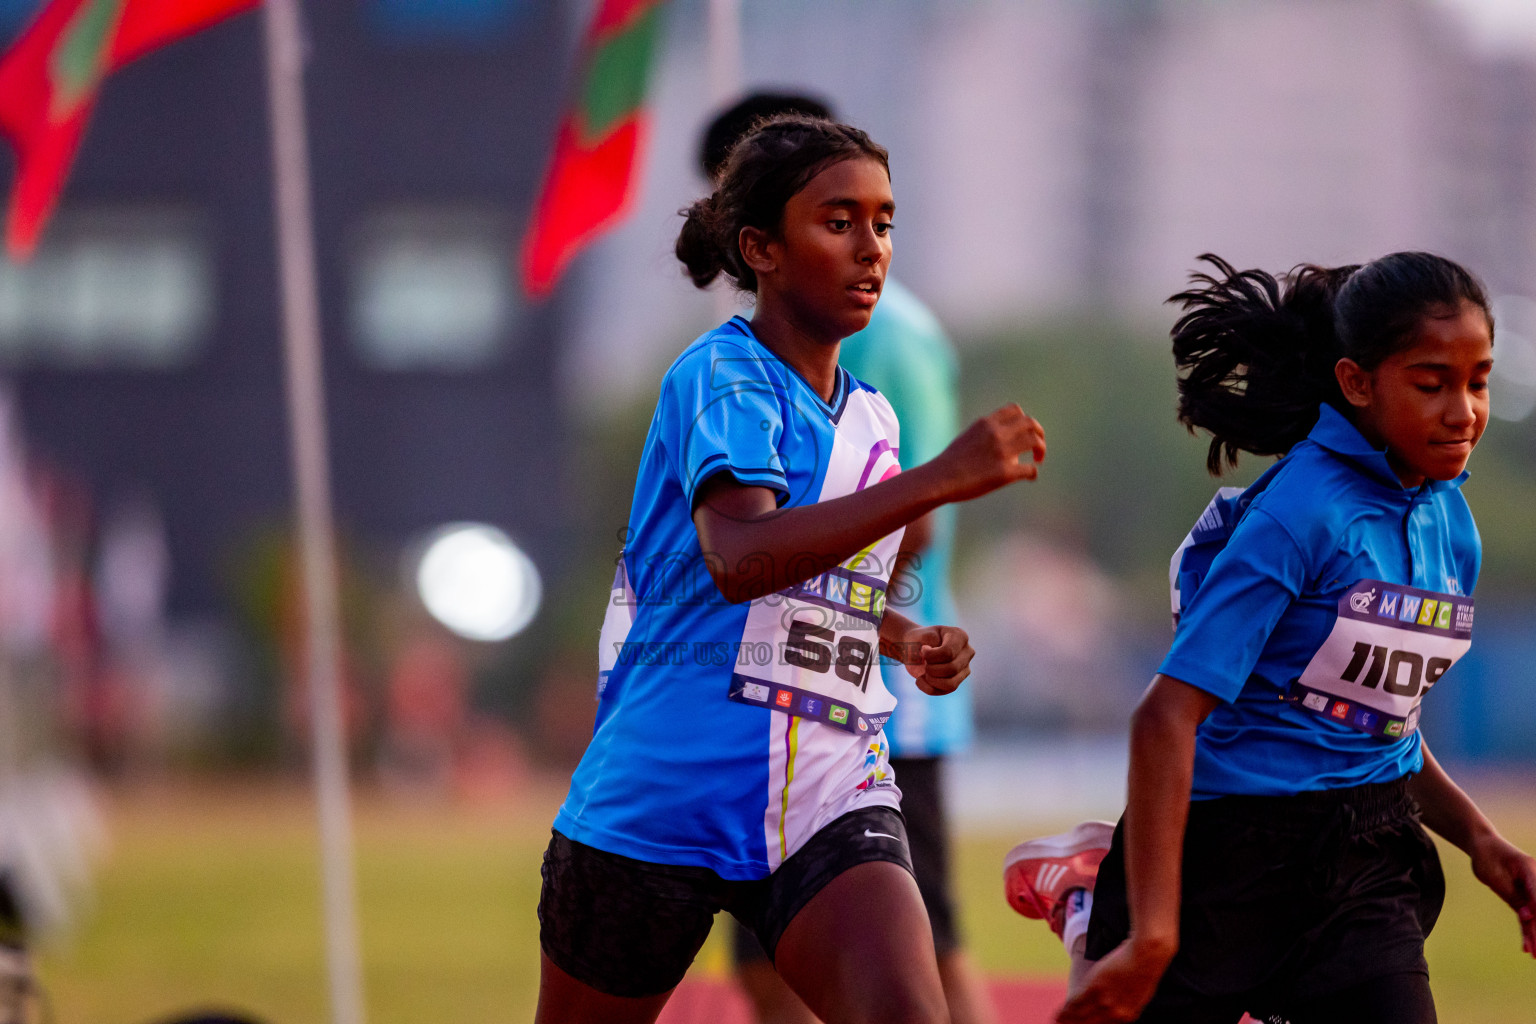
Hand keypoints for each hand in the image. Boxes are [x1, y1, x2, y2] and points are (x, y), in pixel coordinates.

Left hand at [894, 624, 971, 695]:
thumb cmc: (919, 640)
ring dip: (931, 679)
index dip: (931, 655)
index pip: (948, 652)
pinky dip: (928, 687)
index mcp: (960, 636)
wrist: (914, 649)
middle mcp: (967, 652)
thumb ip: (927, 646)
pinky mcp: (956, 682)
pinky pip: (944, 691)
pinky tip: (921, 678)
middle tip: (923, 661)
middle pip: (951, 668)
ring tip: (923, 671)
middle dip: (931, 668)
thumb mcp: (920, 637)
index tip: (923, 649)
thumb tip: (930, 662)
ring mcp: (964, 669)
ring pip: (951, 684)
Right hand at [931, 404, 1045, 502]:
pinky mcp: (1004, 473)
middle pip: (1030, 423)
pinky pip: (1030, 469)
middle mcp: (996, 434)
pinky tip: (1029, 477)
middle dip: (1039, 434)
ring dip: (1041, 450)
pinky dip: (1033, 472)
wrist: (939, 479)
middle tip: (1037, 448)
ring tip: (1038, 459)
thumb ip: (987, 435)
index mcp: (986, 423)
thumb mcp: (968, 438)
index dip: (1025, 421)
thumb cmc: (950, 463)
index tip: (1023, 433)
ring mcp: (1002, 452)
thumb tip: (1004, 446)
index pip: (1015, 410)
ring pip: (1035, 441)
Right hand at [1056, 936, 1175, 1023]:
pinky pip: (1076, 1003)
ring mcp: (1104, 1001)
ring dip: (1067, 1021)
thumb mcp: (1141, 992)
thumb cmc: (1147, 967)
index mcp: (1128, 1016)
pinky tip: (1057, 1015)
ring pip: (1081, 1016)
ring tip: (1057, 1022)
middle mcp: (1116, 1013)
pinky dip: (1065, 1011)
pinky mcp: (1094, 988)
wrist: (1146, 954)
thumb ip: (1130, 1002)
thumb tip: (1125, 1004)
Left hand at [1468, 832, 1535, 956]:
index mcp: (1530, 871)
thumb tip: (1529, 917)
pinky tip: (1527, 947)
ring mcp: (1531, 891)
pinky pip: (1527, 917)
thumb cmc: (1488, 856)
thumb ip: (1513, 895)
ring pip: (1535, 917)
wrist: (1483, 845)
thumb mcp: (1495, 875)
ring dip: (1534, 935)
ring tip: (1534, 954)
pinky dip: (1527, 930)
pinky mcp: (1524, 898)